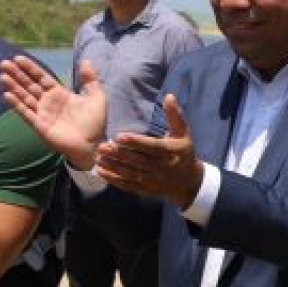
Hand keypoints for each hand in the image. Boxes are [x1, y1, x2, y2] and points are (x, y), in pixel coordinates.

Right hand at [0, 56, 105, 170]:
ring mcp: (42, 113)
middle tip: (3, 63)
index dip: (30, 68)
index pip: (41, 77)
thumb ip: (90, 79)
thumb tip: (86, 60)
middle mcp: (48, 102)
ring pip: (24, 97)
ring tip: (2, 76)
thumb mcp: (96, 97)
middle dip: (17, 74)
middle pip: (29, 85)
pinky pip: (26, 113)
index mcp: (59, 93)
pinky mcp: (39, 125)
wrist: (92, 145)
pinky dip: (16, 104)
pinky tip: (7, 95)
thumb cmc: (94, 122)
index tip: (18, 58)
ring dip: (13, 87)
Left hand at [96, 93, 203, 207]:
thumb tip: (169, 96)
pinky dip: (115, 180)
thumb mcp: (183, 133)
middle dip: (120, 154)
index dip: (137, 142)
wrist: (188, 182)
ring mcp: (154, 181)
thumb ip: (175, 116)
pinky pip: (129, 185)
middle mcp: (163, 168)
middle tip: (102, 146)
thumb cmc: (183, 152)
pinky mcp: (146, 190)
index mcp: (172, 152)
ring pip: (132, 174)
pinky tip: (102, 172)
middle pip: (139, 161)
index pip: (153, 147)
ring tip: (99, 157)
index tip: (120, 136)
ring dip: (114, 166)